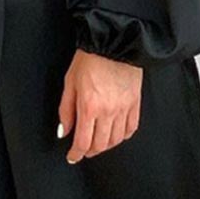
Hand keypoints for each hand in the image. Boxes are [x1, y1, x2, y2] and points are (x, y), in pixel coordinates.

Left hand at [57, 48, 142, 162]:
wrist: (113, 42)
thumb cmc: (90, 58)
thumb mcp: (70, 82)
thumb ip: (66, 109)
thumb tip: (64, 131)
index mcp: (89, 106)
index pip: (83, 141)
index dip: (76, 153)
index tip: (72, 156)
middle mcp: (108, 111)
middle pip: (100, 145)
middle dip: (89, 151)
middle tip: (84, 149)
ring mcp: (124, 108)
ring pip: (116, 140)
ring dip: (105, 146)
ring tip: (98, 142)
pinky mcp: (135, 103)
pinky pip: (131, 128)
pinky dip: (122, 136)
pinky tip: (116, 134)